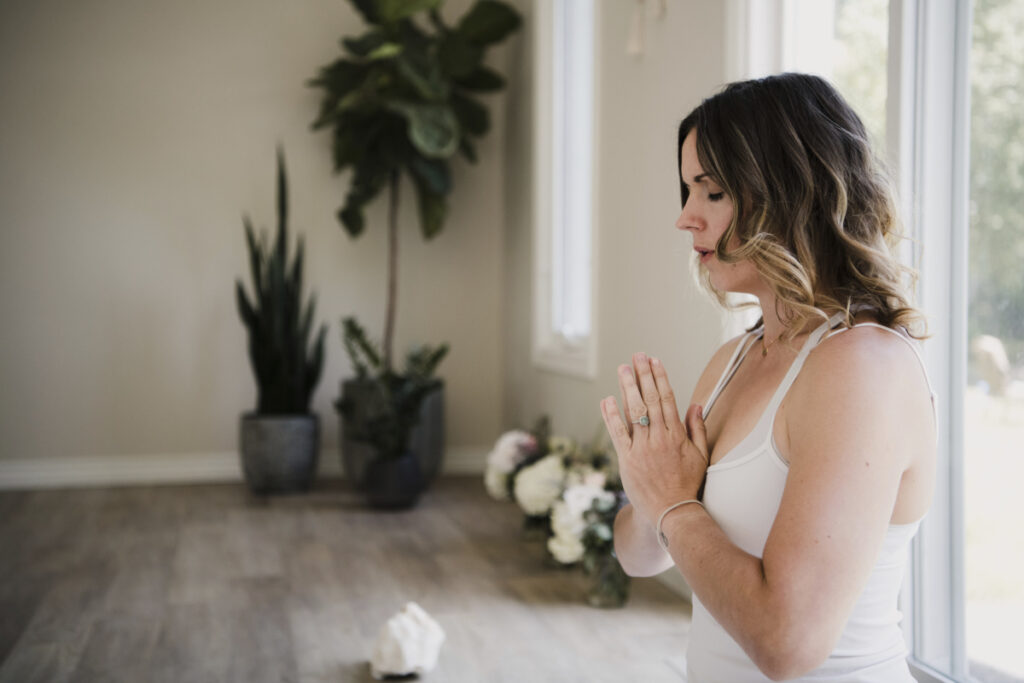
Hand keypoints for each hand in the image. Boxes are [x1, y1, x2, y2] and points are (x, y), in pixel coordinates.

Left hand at [600, 352, 708, 524]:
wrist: (671, 512)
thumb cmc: (688, 484)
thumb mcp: (700, 456)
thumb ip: (698, 429)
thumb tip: (696, 404)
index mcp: (677, 435)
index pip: (667, 399)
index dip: (660, 377)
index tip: (654, 360)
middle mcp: (659, 438)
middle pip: (650, 399)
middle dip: (643, 375)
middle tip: (637, 355)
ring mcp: (642, 448)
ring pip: (634, 411)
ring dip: (627, 388)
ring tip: (623, 369)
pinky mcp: (627, 460)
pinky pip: (618, 433)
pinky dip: (611, 415)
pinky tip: (607, 399)